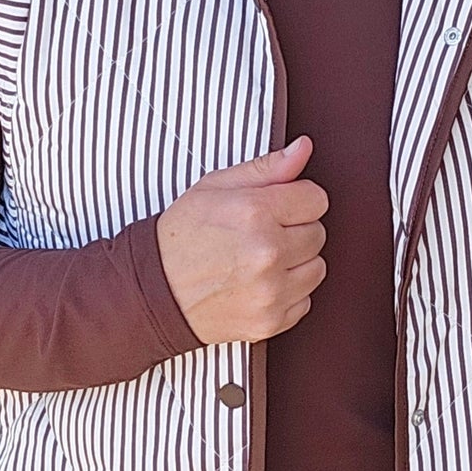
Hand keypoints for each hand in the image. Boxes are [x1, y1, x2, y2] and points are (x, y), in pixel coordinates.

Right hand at [156, 134, 327, 345]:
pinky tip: (258, 284)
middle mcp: (267, 253)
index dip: (297, 199)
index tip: (277, 207)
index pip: (316, 199)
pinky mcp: (270, 321)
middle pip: (318, 233)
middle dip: (294, 230)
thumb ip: (266, 168)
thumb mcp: (215, 187)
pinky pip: (305, 300)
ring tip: (260, 259)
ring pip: (316, 268)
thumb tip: (303, 148)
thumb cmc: (181, 237)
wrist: (154, 291)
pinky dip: (287, 293)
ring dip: (295, 263)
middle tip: (260, 234)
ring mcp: (270, 291)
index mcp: (254, 213)